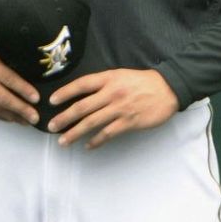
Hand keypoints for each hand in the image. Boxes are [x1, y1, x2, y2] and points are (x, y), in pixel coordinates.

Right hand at [0, 34, 38, 123]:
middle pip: (2, 97)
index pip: (8, 78)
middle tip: (35, 118)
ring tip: (25, 121)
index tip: (37, 98)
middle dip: (20, 109)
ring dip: (10, 116)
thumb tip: (24, 81)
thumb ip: (1, 65)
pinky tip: (8, 117)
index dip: (24, 89)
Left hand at [47, 68, 178, 148]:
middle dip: (64, 118)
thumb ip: (104, 83)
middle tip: (51, 127)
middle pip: (82, 107)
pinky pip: (108, 133)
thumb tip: (84, 95)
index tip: (52, 100)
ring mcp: (120, 109)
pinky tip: (88, 146)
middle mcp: (112, 93)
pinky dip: (96, 141)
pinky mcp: (129, 122)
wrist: (168, 89)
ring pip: (92, 122)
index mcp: (109, 79)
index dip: (65, 92)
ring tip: (63, 141)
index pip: (82, 85)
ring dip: (75, 133)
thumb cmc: (144, 82)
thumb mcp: (121, 75)